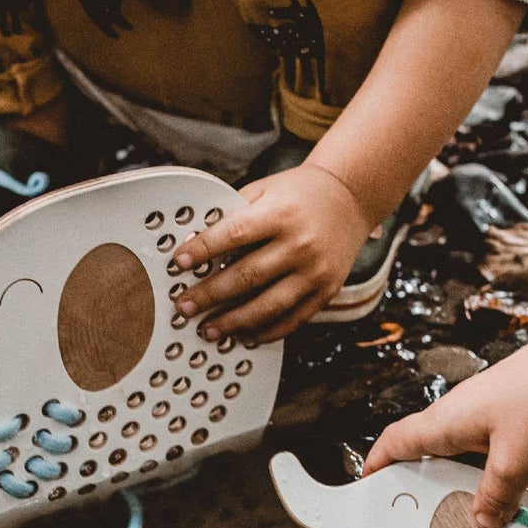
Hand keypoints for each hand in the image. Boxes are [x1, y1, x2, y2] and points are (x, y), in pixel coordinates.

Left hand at [171, 164, 372, 342]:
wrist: (349, 199)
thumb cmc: (297, 194)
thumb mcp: (263, 191)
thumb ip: (232, 215)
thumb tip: (193, 243)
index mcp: (280, 214)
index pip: (235, 234)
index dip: (204, 249)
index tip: (178, 262)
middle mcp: (300, 244)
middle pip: (247, 276)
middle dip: (210, 295)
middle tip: (184, 306)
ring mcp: (315, 271)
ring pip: (268, 305)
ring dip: (234, 322)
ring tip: (208, 329)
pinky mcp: (327, 291)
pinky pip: (293, 319)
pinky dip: (266, 332)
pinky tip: (243, 336)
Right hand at [363, 335, 527, 527]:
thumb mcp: (515, 463)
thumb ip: (495, 497)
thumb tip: (482, 520)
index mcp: (444, 423)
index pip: (394, 442)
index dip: (377, 464)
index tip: (368, 484)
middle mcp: (457, 414)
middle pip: (425, 450)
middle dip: (422, 482)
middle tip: (423, 513)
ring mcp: (484, 410)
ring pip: (460, 451)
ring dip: (462, 479)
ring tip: (470, 511)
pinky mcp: (510, 410)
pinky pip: (488, 446)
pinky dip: (489, 470)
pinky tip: (508, 489)